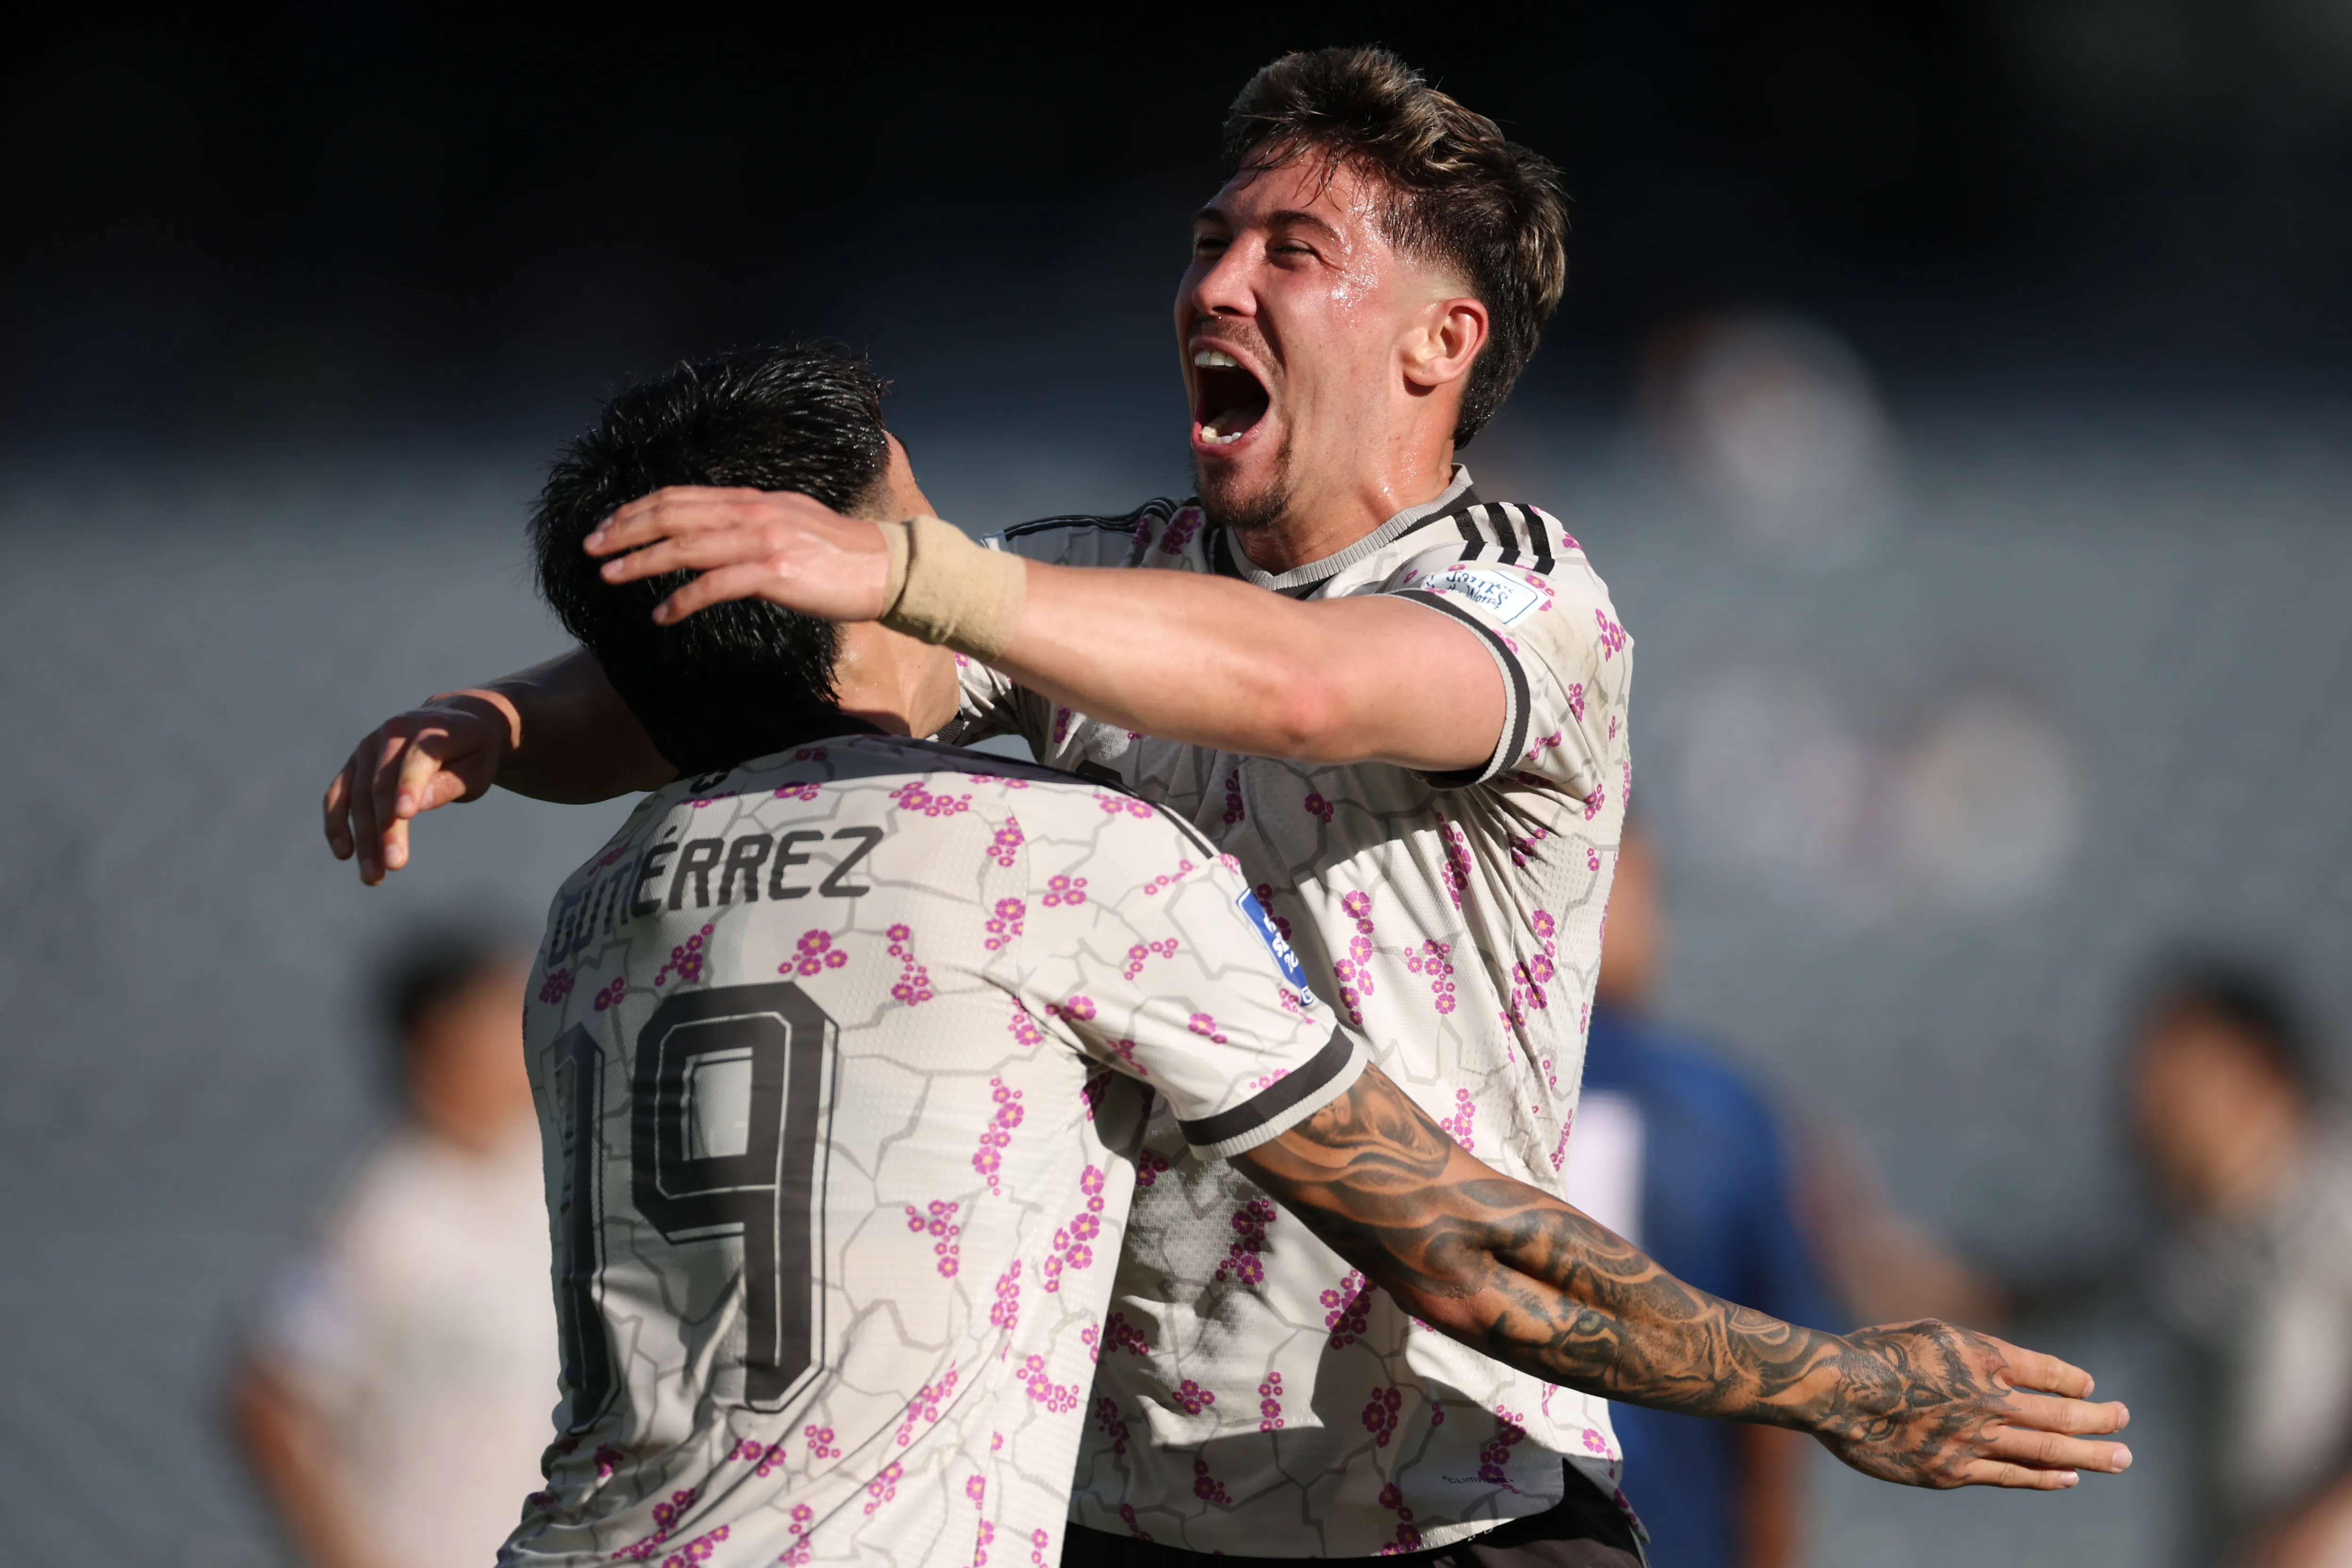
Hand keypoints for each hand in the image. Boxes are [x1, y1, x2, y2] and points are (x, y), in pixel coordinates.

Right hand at [322, 692, 518, 883]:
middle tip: (394, 865)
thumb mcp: (478, 768)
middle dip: (385, 828)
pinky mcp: (355, 762)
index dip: (409, 786)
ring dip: (363, 836)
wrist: (455, 720)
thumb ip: (448, 784)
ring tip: (373, 876)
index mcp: (432, 730)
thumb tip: (415, 805)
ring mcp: (368, 746)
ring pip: (358, 795)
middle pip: (383, 784)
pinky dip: (337, 823)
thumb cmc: (473, 751)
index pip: (418, 759)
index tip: (404, 815)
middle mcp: (394, 732)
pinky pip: (339, 794)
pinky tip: (344, 853)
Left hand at [585, 487, 893, 625]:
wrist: (886, 569)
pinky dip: (682, 600)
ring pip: (686, 547)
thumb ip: (750, 524)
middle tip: (590, 548)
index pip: (681, 496)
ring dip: (641, 562)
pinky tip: (661, 615)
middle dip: (625, 530)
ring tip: (609, 577)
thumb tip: (714, 535)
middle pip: (673, 515)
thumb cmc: (840, 554)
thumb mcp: (789, 523)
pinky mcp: (775, 574)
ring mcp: (762, 541)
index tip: (606, 526)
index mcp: (752, 499)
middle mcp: (752, 513)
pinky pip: (715, 587)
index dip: (637, 509)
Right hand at [1809, 1321, 2130, 1489]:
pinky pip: (2011, 1476)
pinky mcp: (1953, 1471)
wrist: (1835, 1390)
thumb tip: (2007, 1368)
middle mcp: (1988, 1399)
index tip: (2088, 1386)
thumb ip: (1972, 1351)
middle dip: (2099, 1418)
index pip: (2048, 1372)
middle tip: (2124, 1420)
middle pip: (2061, 1413)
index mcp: (1983, 1357)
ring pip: (2047, 1449)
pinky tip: (2066, 1477)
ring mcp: (1974, 1439)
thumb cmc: (1874, 1352)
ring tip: (2120, 1457)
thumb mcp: (1930, 1333)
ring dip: (2089, 1454)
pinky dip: (2044, 1478)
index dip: (2073, 1380)